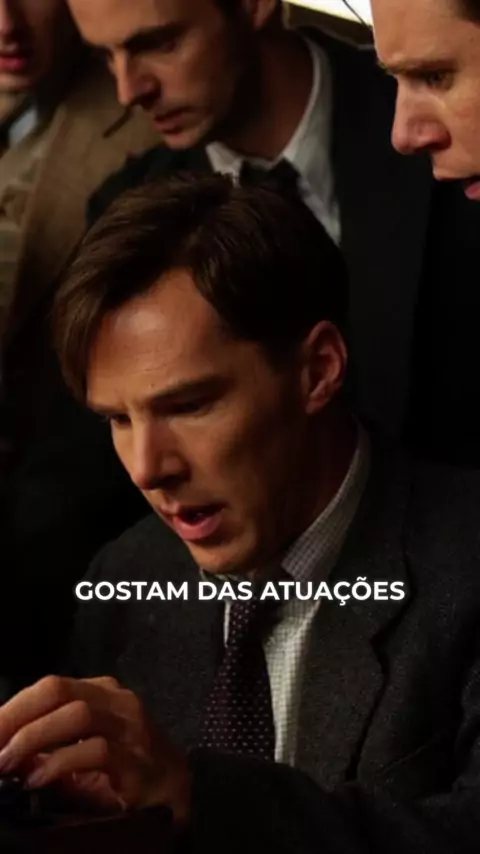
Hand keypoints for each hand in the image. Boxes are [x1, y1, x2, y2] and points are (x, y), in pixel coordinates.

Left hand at [0, 676, 190, 820]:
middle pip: (59, 690)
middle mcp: (118, 702)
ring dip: (33, 738)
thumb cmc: (128, 770)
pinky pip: (97, 751)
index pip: (50, 686)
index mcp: (102, 693)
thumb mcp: (85, 751)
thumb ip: (49, 746)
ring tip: (6, 762)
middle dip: (16, 717)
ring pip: (77, 715)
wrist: (179, 794)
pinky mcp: (140, 761)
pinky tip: (38, 779)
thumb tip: (5, 750)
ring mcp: (133, 728)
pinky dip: (60, 763)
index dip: (13, 706)